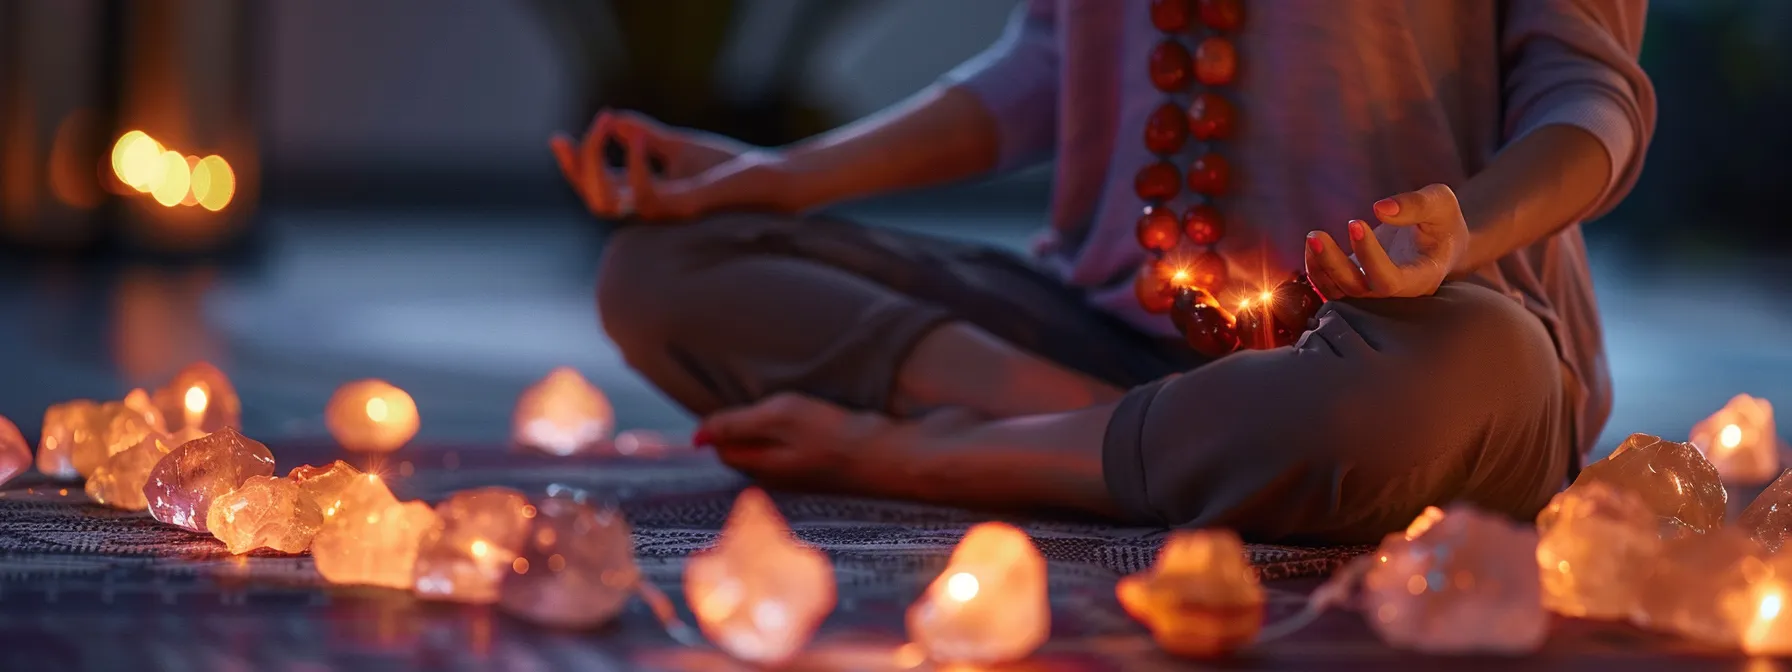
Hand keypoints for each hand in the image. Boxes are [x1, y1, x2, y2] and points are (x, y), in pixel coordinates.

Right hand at [549, 109, 787, 220]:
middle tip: (568, 136)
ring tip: (609, 122)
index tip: (558, 137)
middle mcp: (651, 210)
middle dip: (577, 168)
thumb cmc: (730, 167)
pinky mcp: (685, 207)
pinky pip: (645, 194)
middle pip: (594, 199)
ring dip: (600, 161)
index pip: (596, 188)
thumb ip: (644, 135)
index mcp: (647, 197)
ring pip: (610, 201)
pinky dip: (635, 162)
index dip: (573, 167)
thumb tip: (614, 118)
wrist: (773, 178)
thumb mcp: (678, 145)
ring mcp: (666, 212)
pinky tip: (637, 135)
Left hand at [694, 393, 892, 490]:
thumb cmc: (836, 434)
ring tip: (805, 415)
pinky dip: (803, 438)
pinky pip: (799, 453)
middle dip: (752, 428)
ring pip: (774, 451)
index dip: (730, 421)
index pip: (724, 446)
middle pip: (748, 450)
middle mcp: (777, 481)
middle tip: (779, 407)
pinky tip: (823, 427)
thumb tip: (695, 437)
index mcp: (761, 469)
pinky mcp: (824, 475)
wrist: (895, 458)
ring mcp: (802, 481)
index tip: (753, 404)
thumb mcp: (781, 417)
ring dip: (779, 432)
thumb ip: (736, 424)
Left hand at [1303, 183, 1470, 299]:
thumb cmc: (1442, 221)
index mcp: (1423, 277)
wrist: (1440, 240)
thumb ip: (1416, 205)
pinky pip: (1331, 287)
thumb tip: (1380, 209)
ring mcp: (1375, 290)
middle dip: (1334, 264)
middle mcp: (1397, 291)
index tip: (1355, 223)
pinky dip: (1317, 271)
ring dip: (1321, 268)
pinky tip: (1312, 245)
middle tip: (1315, 235)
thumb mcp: (1440, 203)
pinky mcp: (1358, 283)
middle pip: (1360, 290)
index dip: (1369, 256)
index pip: (1391, 280)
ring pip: (1341, 292)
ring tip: (1313, 237)